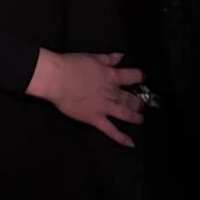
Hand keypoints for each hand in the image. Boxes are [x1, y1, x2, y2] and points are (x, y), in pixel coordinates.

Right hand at [26, 50, 145, 145]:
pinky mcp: (95, 118)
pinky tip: (130, 142)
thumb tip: (121, 56)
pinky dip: (120, 137)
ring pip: (125, 113)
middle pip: (130, 97)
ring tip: (140, 119)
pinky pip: (110, 130)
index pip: (132, 76)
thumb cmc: (71, 65)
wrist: (57, 78)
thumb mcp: (92, 57)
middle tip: (142, 104)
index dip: (139, 77)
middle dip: (138, 101)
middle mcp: (111, 92)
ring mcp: (104, 107)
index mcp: (110, 75)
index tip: (142, 79)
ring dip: (135, 117)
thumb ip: (108, 58)